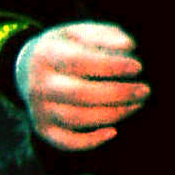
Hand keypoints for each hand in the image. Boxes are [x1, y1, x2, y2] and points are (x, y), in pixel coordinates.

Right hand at [14, 21, 146, 151]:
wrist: (28, 68)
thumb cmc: (67, 48)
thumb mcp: (81, 32)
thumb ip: (105, 36)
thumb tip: (129, 47)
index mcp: (46, 55)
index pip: (79, 62)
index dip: (111, 66)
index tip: (138, 67)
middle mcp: (38, 85)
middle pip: (79, 93)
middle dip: (119, 93)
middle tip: (145, 90)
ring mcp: (38, 109)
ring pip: (78, 118)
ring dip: (114, 114)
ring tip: (137, 104)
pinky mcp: (43, 129)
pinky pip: (66, 142)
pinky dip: (91, 142)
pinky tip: (113, 132)